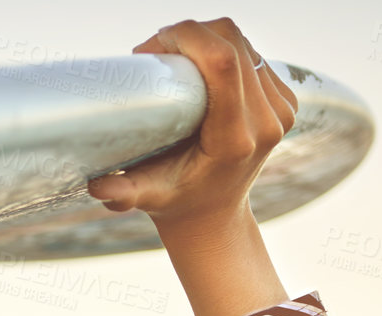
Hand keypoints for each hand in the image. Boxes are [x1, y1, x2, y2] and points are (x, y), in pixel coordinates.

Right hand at [86, 18, 296, 236]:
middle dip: (189, 34)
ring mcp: (280, 110)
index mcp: (235, 140)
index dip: (187, 37)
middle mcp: (265, 122)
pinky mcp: (285, 100)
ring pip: (243, 42)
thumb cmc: (175, 202)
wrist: (214, 216)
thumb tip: (97, 186)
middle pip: (232, 42)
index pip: (223, 63)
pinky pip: (253, 53)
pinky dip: (223, 48)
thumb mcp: (149, 198)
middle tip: (155, 52)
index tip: (152, 48)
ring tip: (173, 58)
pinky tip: (200, 66)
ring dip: (205, 37)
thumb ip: (124, 194)